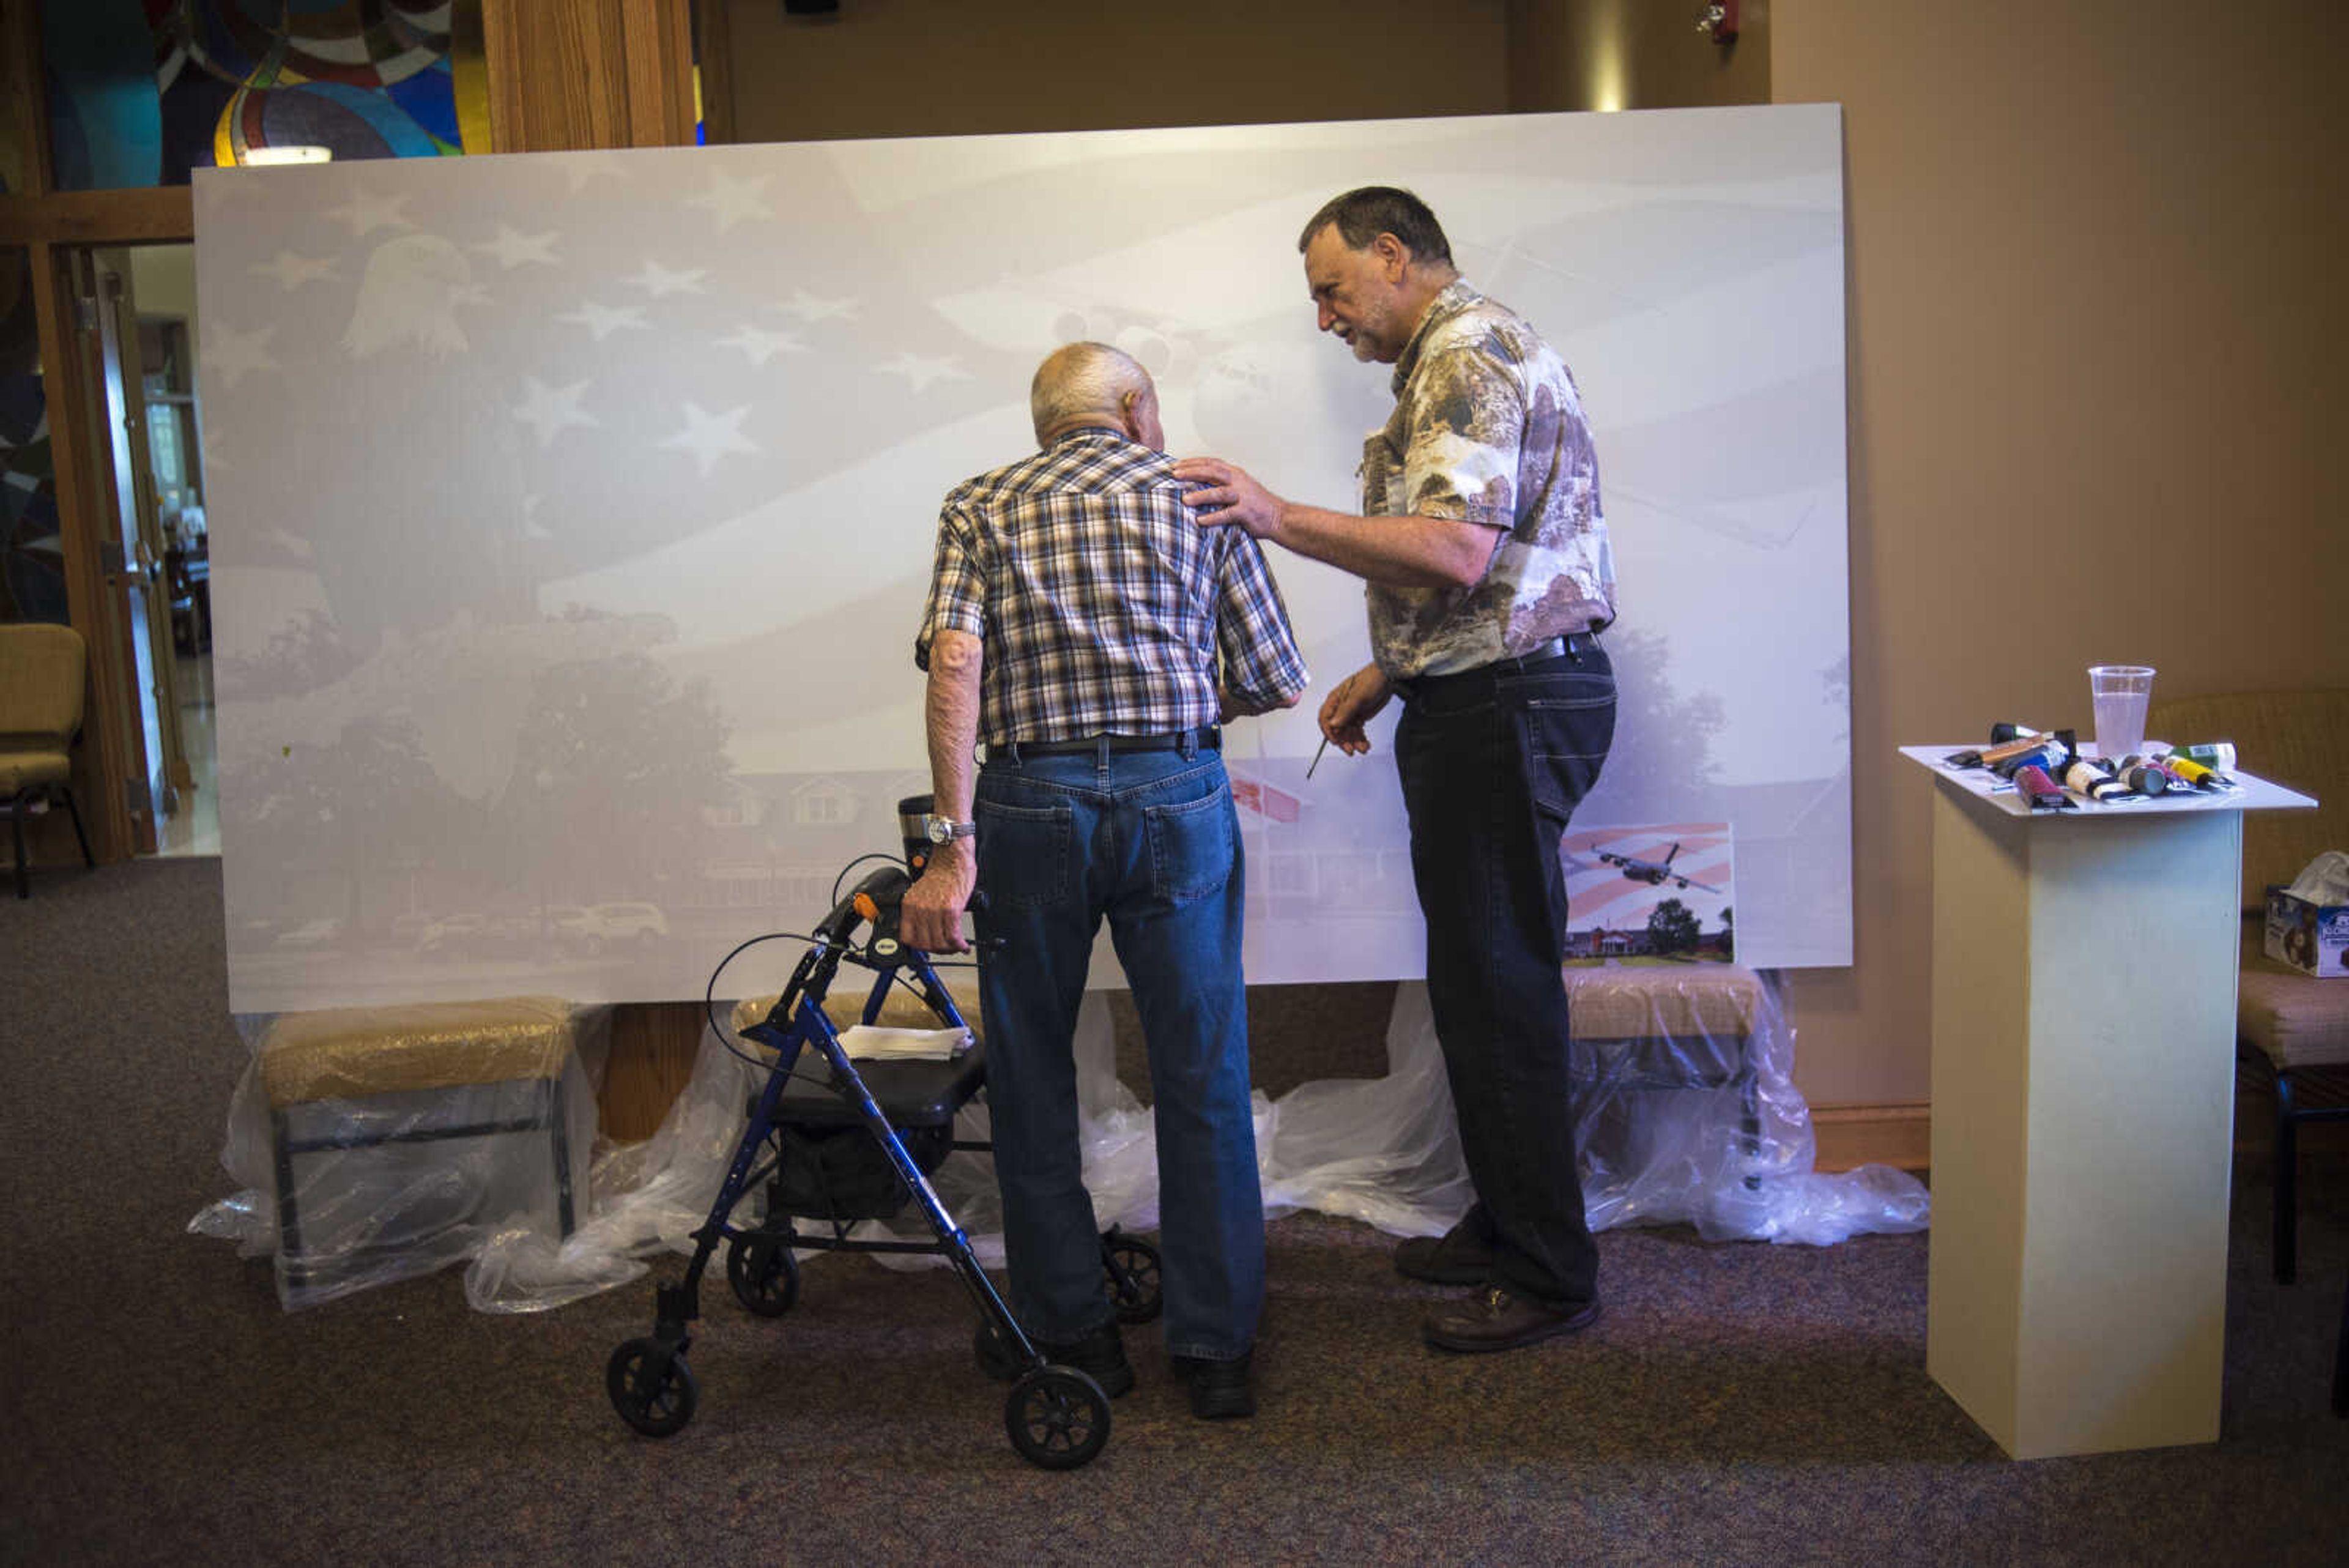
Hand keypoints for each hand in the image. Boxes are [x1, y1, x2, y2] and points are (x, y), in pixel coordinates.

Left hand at [899, 841, 976, 953]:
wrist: (952, 857)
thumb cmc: (941, 870)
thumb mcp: (920, 891)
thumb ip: (920, 910)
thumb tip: (926, 929)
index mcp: (909, 904)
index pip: (907, 937)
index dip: (919, 947)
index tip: (928, 948)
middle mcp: (919, 909)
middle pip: (925, 943)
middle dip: (937, 950)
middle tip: (946, 949)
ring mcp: (934, 910)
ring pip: (939, 943)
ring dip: (949, 949)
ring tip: (956, 947)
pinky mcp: (950, 909)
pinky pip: (953, 936)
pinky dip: (959, 944)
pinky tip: (963, 945)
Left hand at [1170, 456, 1286, 540]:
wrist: (1280, 517)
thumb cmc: (1258, 504)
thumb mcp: (1240, 488)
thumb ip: (1222, 485)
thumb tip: (1197, 486)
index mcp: (1236, 474)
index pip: (1211, 463)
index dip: (1193, 463)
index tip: (1177, 465)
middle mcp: (1239, 481)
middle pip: (1212, 472)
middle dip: (1192, 472)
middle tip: (1175, 475)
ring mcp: (1243, 496)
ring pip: (1218, 492)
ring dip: (1200, 495)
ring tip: (1185, 499)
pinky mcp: (1246, 512)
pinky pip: (1226, 514)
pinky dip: (1212, 517)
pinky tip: (1200, 520)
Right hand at [1318, 663, 1392, 756]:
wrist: (1388, 677)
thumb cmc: (1371, 681)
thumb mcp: (1358, 697)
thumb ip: (1345, 711)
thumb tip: (1332, 724)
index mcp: (1335, 700)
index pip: (1325, 719)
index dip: (1329, 732)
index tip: (1337, 742)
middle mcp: (1340, 707)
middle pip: (1336, 729)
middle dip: (1343, 740)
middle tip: (1351, 750)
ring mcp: (1349, 713)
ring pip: (1347, 732)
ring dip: (1354, 742)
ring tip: (1364, 749)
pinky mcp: (1359, 716)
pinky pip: (1356, 731)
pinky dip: (1360, 739)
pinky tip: (1366, 745)